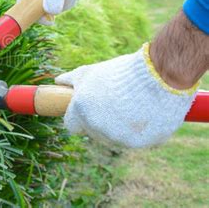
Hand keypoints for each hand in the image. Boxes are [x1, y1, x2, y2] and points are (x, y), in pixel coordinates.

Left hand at [56, 43, 198, 147]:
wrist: (159, 75)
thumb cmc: (120, 72)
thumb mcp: (90, 72)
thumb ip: (71, 80)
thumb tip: (57, 81)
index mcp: (81, 111)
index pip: (71, 125)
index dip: (78, 117)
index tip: (88, 109)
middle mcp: (97, 128)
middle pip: (92, 132)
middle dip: (100, 120)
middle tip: (114, 102)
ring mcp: (118, 138)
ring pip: (113, 138)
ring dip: (118, 126)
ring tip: (131, 105)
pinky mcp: (140, 144)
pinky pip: (134, 140)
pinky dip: (138, 130)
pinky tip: (144, 113)